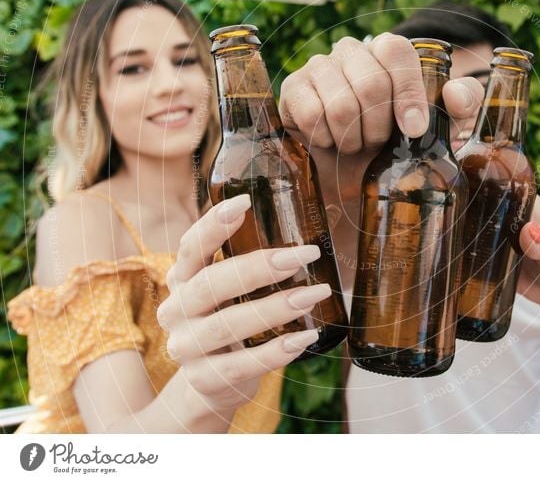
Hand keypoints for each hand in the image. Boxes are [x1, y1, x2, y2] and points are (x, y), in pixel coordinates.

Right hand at [157, 194, 330, 412]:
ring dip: (276, 307)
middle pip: (211, 284)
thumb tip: (313, 227)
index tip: (245, 203)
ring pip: (227, 325)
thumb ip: (251, 261)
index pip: (191, 247)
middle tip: (305, 255)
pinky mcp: (205, 379)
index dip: (213, 224)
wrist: (212, 383)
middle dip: (261, 267)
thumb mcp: (230, 290)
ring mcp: (187, 347)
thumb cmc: (232, 320)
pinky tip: (305, 337)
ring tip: (315, 294)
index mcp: (183, 279)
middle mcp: (178, 311)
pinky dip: (277, 351)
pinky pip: (241, 365)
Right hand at [279, 33, 483, 153]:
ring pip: (341, 104)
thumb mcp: (440, 128)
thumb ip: (462, 105)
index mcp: (388, 52)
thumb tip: (456, 94)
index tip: (413, 129)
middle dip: (379, 127)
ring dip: (353, 138)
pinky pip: (312, 115)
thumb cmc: (397, 144)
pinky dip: (326, 139)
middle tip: (377, 142)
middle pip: (370, 83)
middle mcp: (352, 51)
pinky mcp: (292, 90)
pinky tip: (329, 141)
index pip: (396, 51)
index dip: (406, 92)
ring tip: (354, 143)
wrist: (351, 173)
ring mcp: (318, 67)